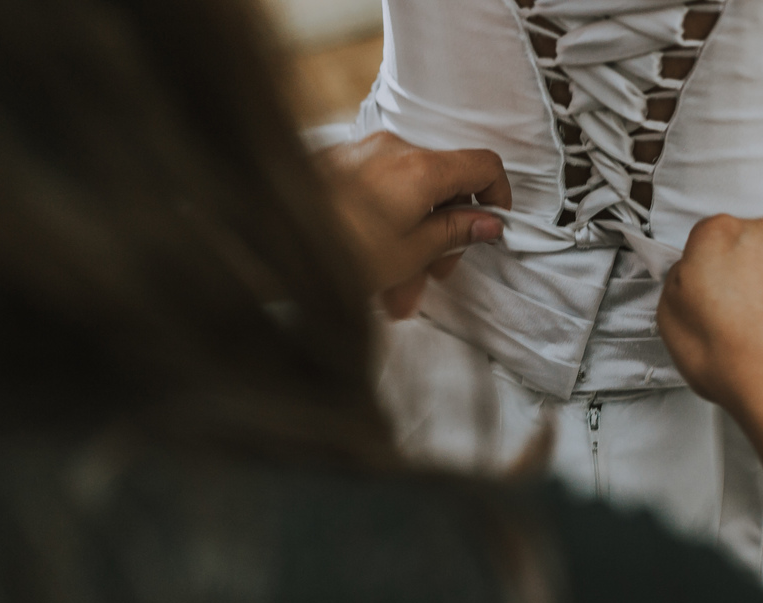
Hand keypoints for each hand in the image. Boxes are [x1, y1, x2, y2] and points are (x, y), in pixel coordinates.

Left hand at [322, 131, 511, 317]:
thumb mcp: (409, 254)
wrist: (265, 239)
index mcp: (421, 168)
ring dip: (413, 242)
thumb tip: (486, 223)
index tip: (492, 227)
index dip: (497, 197)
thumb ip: (454, 234)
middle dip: (446, 233)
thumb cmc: (335, 250)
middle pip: (444, 186)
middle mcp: (394, 150)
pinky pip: (379, 194)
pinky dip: (386, 228)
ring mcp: (363, 155)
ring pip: (410, 197)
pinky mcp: (338, 166)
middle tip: (437, 274)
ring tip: (396, 292)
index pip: (484, 165)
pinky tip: (370, 271)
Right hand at [657, 215, 762, 411]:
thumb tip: (689, 279)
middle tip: (734, 317)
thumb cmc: (736, 358)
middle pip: (746, 244)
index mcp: (717, 236)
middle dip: (741, 273)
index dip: (702, 271)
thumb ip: (679, 284)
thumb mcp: (671, 321)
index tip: (704, 294)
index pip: (703, 240)